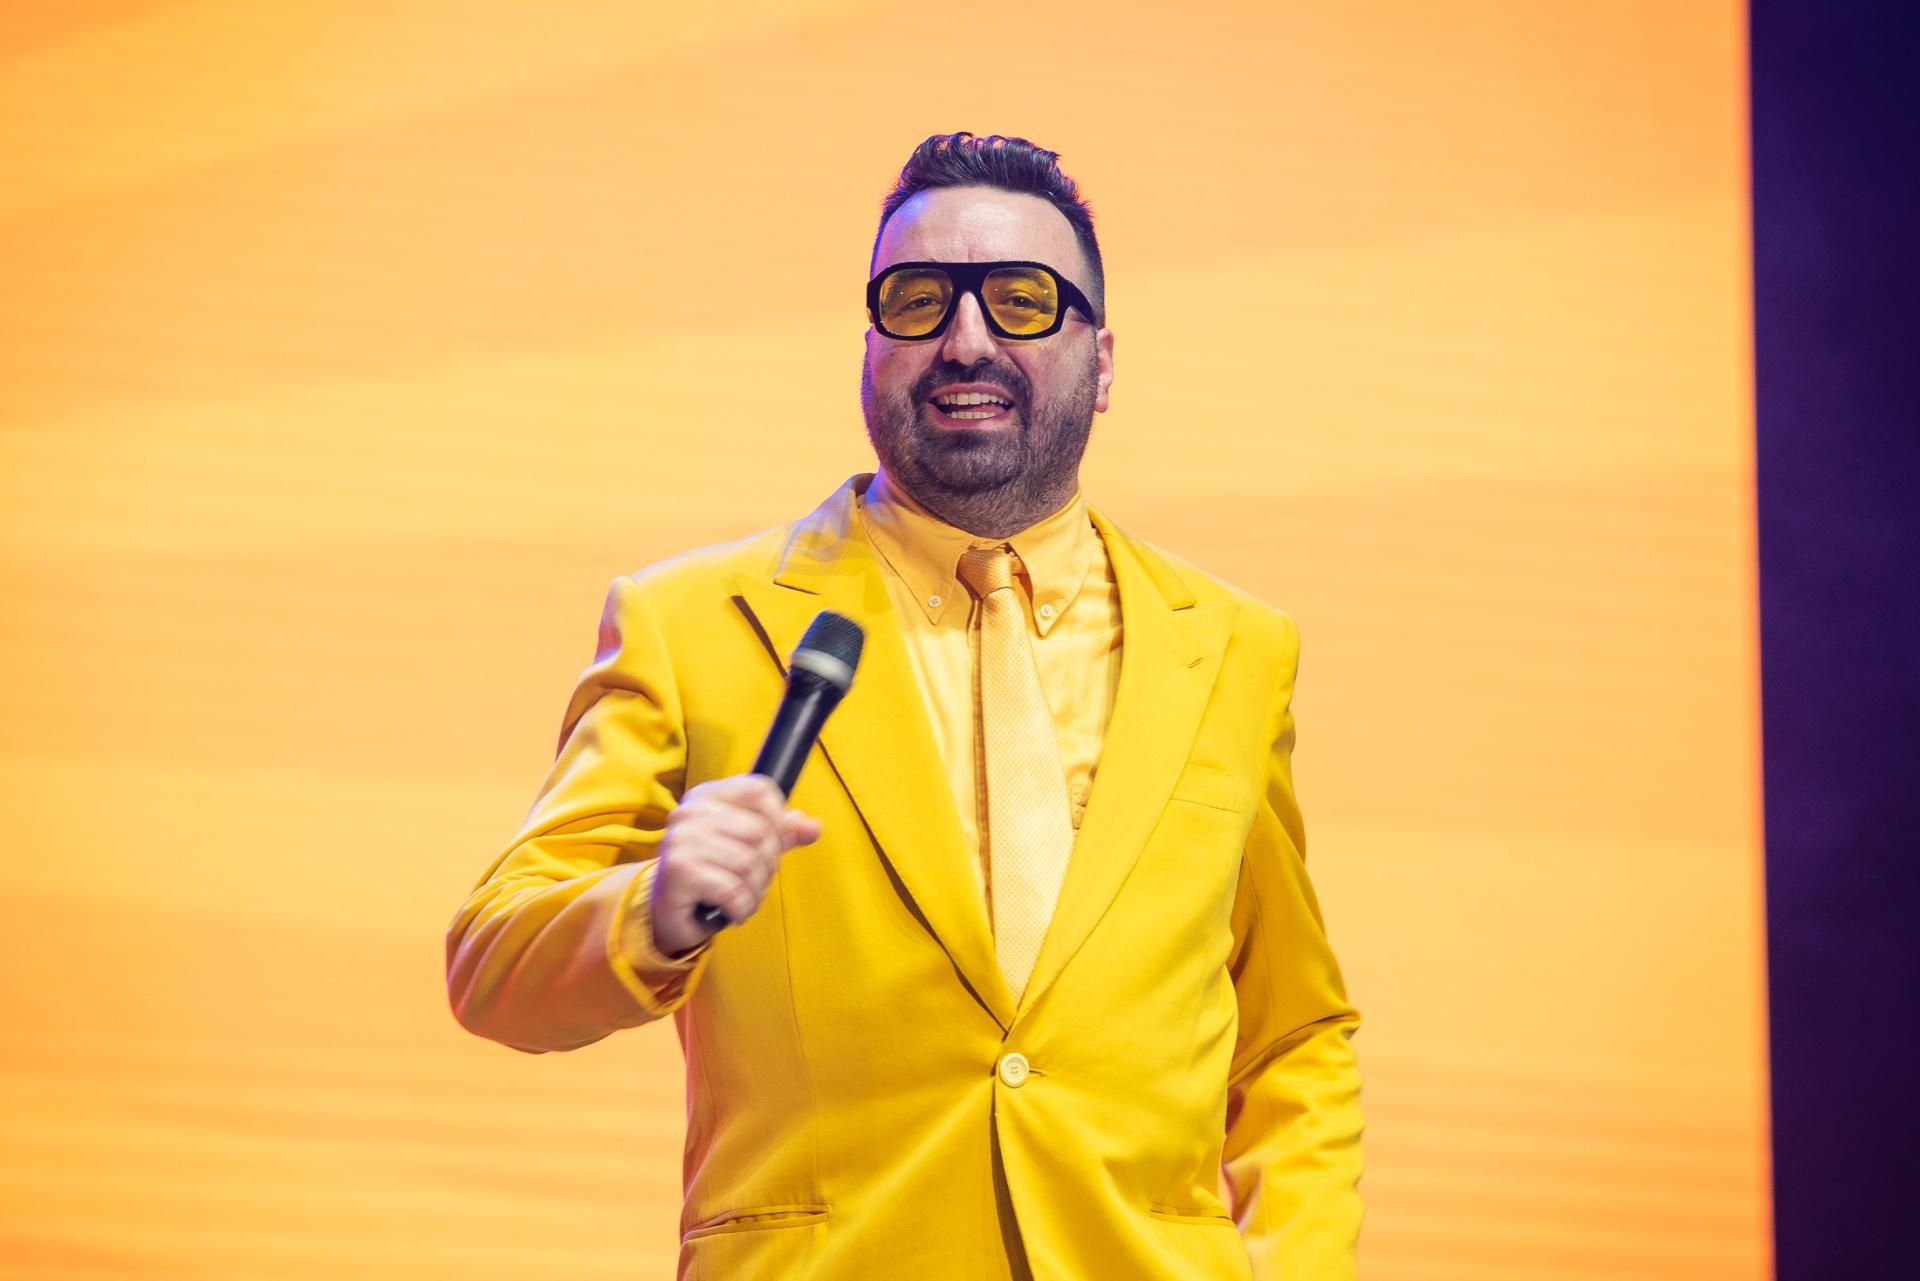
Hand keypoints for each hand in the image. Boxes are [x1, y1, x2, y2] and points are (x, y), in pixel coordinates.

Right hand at [649, 774, 821, 956]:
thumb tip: (812, 828)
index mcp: (708, 796)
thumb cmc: (710, 873)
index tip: (775, 843)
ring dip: (755, 890)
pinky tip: (734, 911)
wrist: (666, 911)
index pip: (759, 790)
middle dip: (768, 865)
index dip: (779, 819)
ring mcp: (682, 840)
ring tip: (743, 897)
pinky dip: (742, 908)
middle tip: (753, 881)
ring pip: (749, 863)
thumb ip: (780, 833)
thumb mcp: (746, 846)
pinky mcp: (679, 871)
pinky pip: (733, 890)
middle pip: (760, 832)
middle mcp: (691, 812)